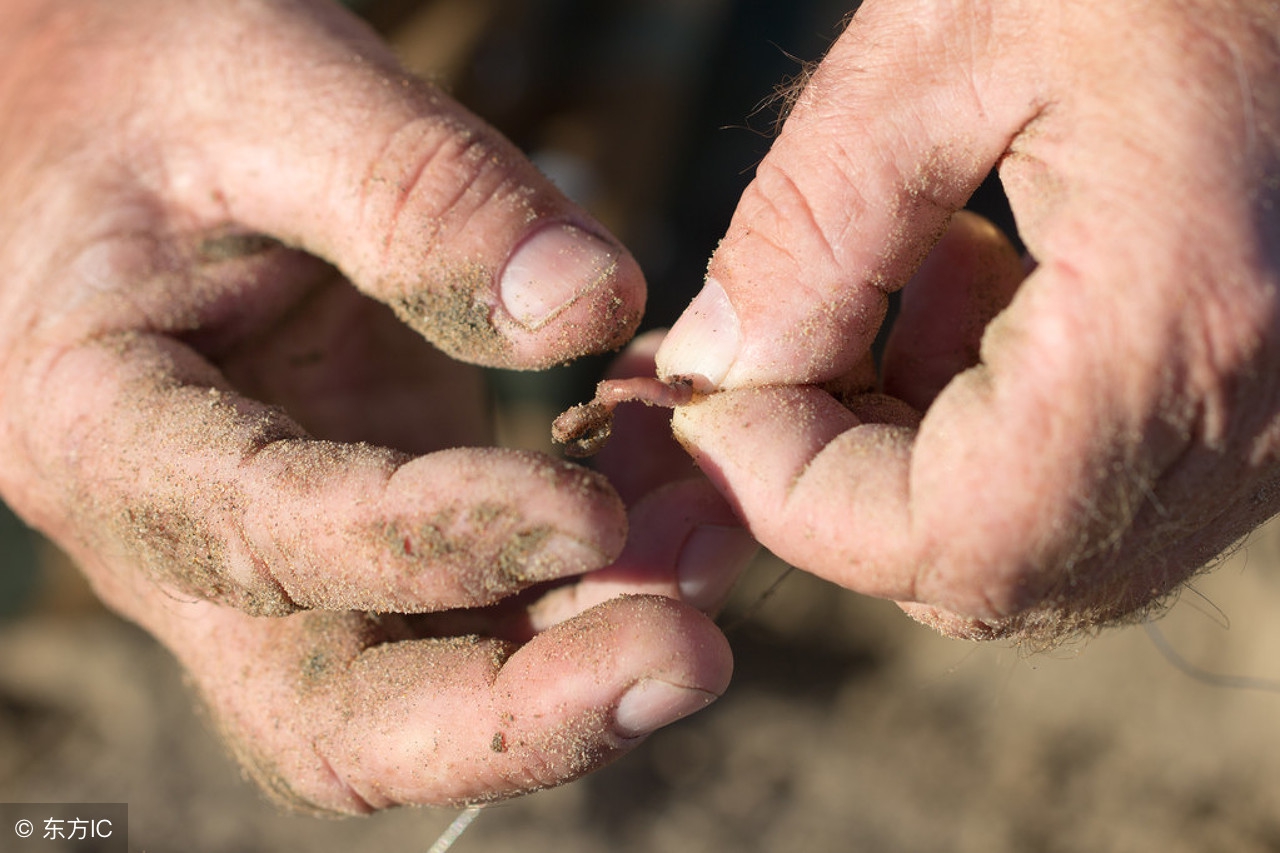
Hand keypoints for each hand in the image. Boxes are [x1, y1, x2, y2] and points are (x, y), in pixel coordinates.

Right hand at [0, 0, 733, 810]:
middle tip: (687, 659)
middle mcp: (183, 534)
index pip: (269, 535)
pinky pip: (480, 607)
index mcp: (102, 423)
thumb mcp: (270, 86)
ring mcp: (283, 549)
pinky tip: (681, 497)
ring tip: (715, 544)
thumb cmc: (164, 79)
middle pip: (335, 717)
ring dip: (583, 648)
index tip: (593, 508)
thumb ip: (417, 194)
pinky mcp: (367, 527)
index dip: (438, 540)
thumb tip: (588, 306)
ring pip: (424, 688)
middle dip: (517, 718)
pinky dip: (590, 579)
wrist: (119, 110)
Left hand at [657, 0, 1279, 641]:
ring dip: (909, 445)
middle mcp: (1249, 421)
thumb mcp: (954, 35)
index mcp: (1175, 328)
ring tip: (906, 273)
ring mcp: (1271, 430)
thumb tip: (715, 367)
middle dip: (838, 475)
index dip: (787, 491)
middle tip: (786, 339)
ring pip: (1033, 541)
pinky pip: (1093, 483)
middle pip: (983, 567)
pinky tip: (986, 274)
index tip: (708, 395)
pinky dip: (990, 420)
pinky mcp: (1259, 403)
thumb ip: (813, 223)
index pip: (945, 539)